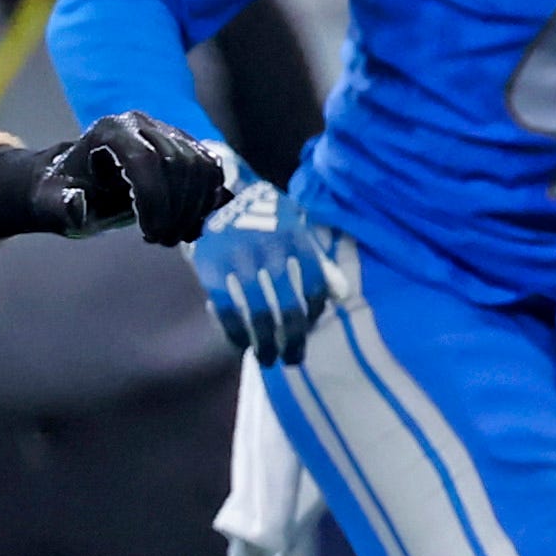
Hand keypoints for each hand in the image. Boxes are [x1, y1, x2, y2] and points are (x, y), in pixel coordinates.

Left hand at [0, 114, 233, 243]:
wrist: (78, 181)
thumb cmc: (62, 194)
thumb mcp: (52, 203)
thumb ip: (61, 207)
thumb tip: (76, 205)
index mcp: (111, 130)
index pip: (146, 160)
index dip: (155, 200)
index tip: (150, 235)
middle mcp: (144, 124)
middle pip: (180, 164)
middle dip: (177, 210)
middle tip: (164, 241)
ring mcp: (170, 132)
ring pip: (203, 168)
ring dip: (196, 210)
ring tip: (175, 237)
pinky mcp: (189, 147)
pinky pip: (212, 172)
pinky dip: (208, 202)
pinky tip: (189, 226)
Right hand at [193, 183, 335, 363]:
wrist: (216, 196)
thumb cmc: (266, 217)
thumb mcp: (296, 228)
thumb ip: (318, 261)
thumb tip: (342, 295)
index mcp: (296, 239)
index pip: (315, 286)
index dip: (314, 312)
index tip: (309, 328)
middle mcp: (270, 251)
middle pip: (288, 308)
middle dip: (292, 340)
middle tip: (293, 360)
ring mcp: (240, 262)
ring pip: (258, 314)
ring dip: (265, 343)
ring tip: (268, 359)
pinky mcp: (213, 270)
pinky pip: (226, 310)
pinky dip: (235, 332)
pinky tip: (242, 344)